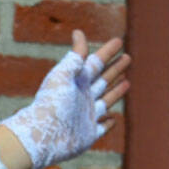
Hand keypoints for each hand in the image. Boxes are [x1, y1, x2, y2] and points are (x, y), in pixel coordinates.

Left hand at [0, 30, 130, 168]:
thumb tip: (78, 32)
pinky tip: (113, 118)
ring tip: (127, 81)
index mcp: (76, 83)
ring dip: (116, 91)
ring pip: (105, 101)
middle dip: (115, 69)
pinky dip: (108, 123)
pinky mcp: (88, 135)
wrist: (41, 135)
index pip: (95, 63)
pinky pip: (101, 128)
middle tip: (128, 57)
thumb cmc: (51, 103)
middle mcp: (81, 99)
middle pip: (102, 80)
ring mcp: (86, 117)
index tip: (119, 41)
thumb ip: (74, 57)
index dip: (107, 52)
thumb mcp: (62, 75)